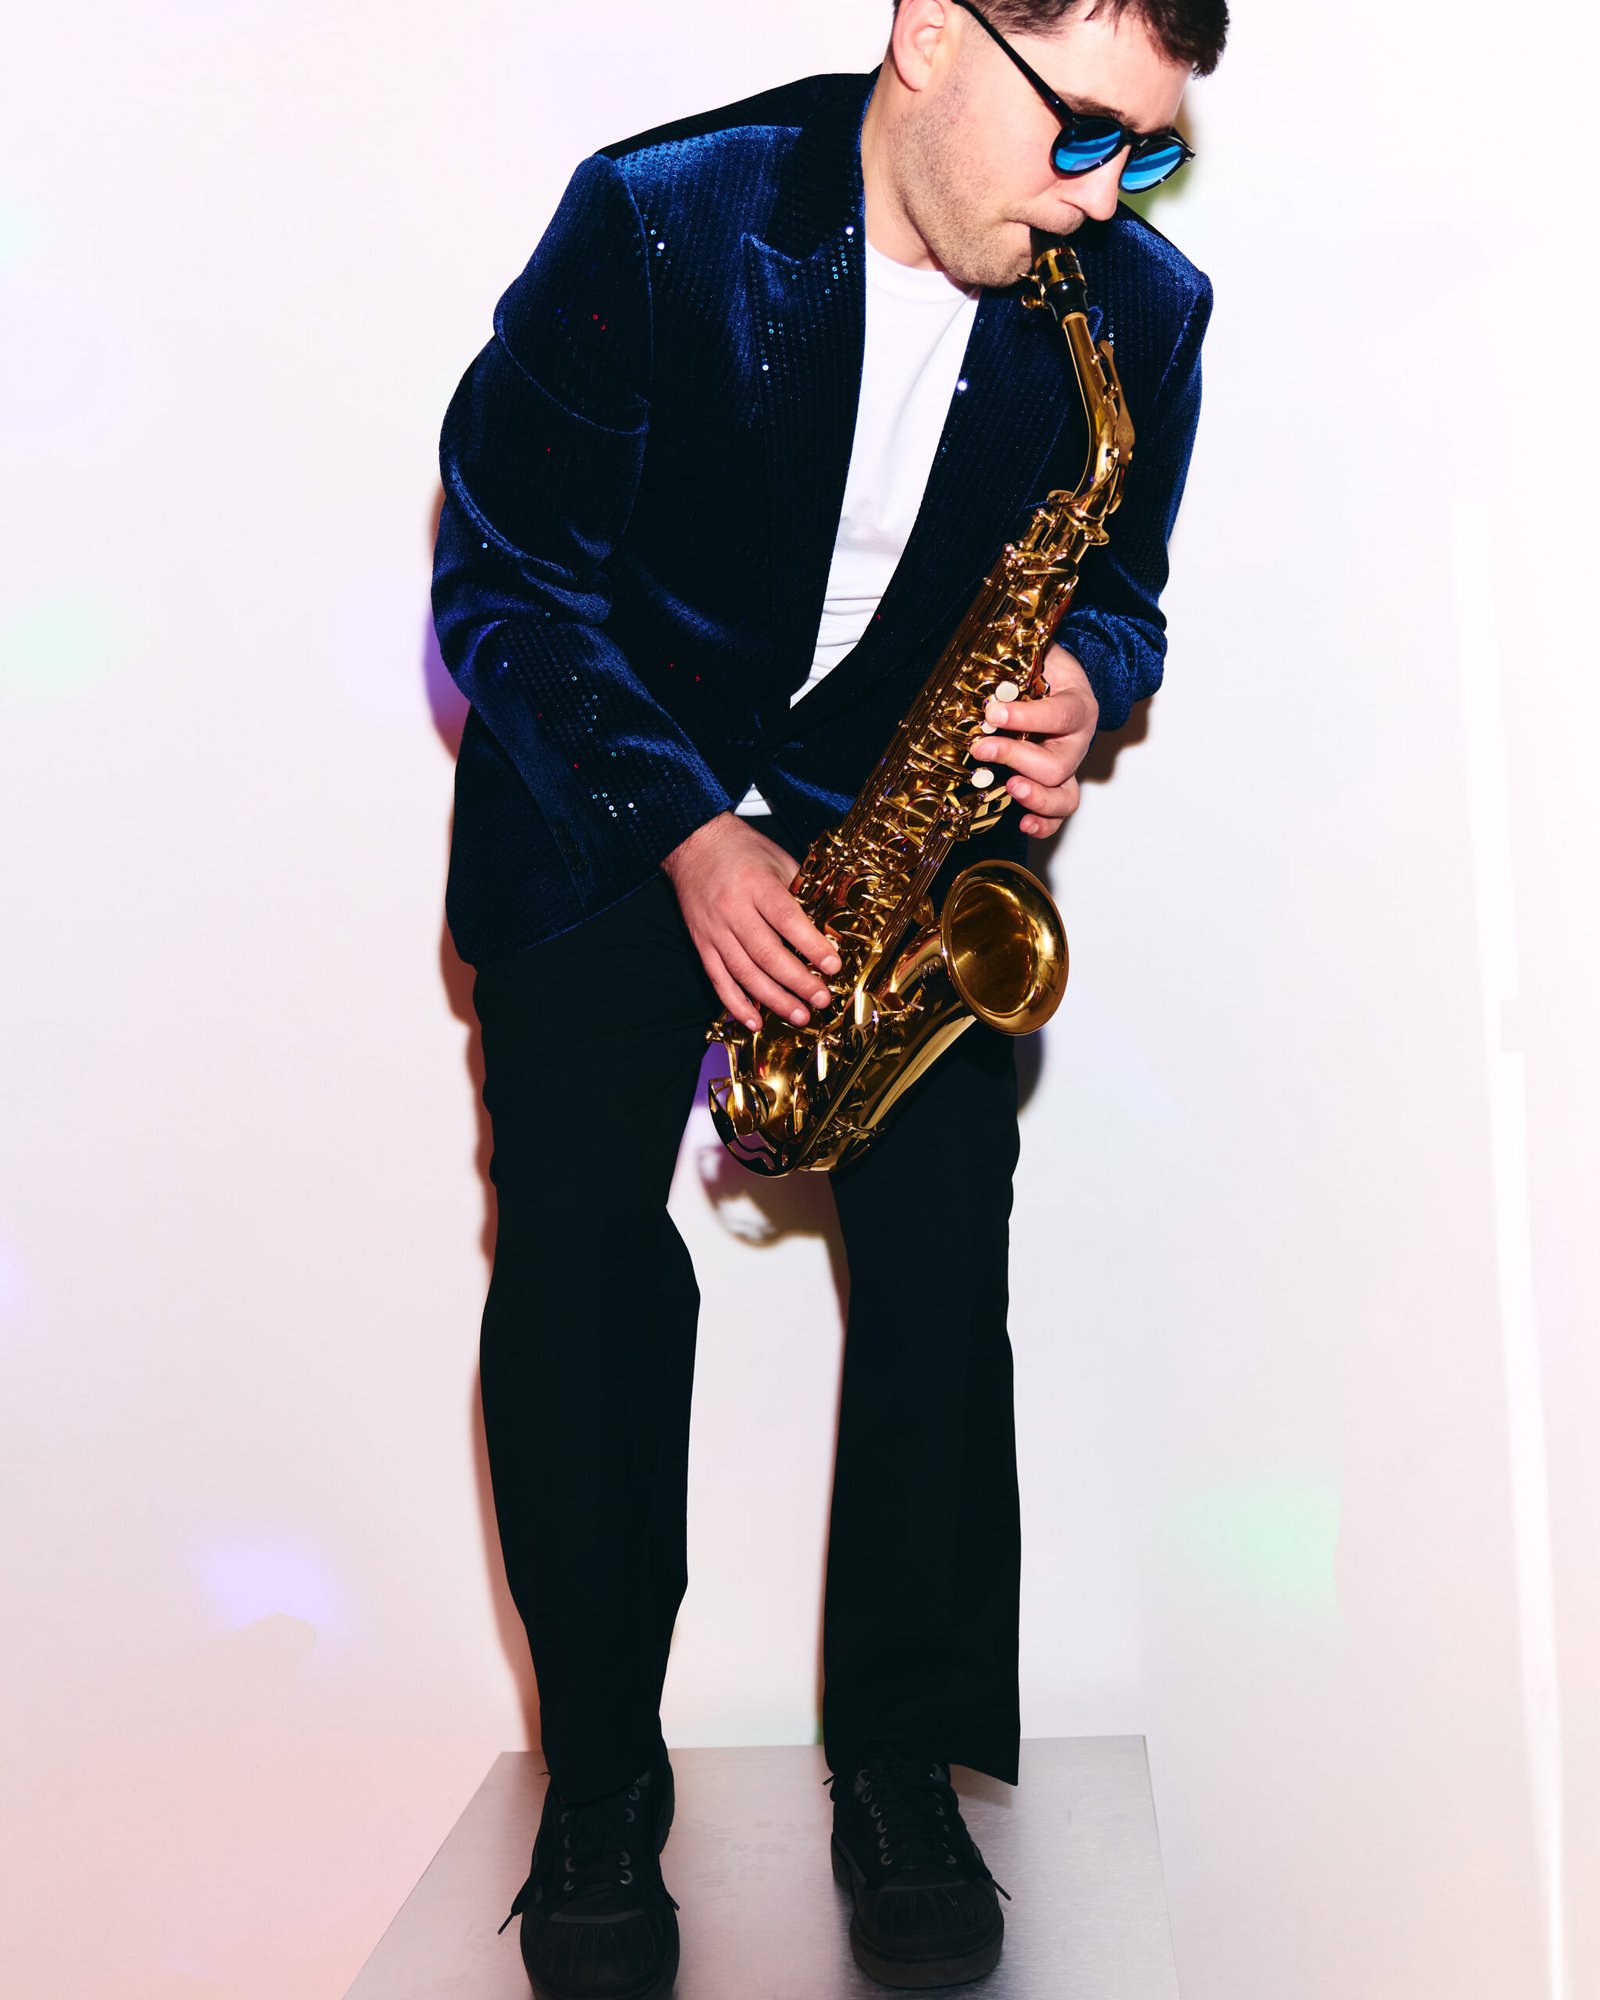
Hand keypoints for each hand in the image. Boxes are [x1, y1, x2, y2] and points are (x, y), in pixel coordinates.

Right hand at [660, 813, 841, 1031]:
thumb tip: (829, 928)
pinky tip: (755, 1022)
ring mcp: (714, 930)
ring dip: (773, 1000)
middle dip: (798, 981)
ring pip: (744, 972)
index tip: (833, 966)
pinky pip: (718, 979)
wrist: (693, 845)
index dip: (811, 945)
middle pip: (767, 953)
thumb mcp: (778, 860)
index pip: (786, 919)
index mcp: (756, 884)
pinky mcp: (701, 944)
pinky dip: (736, 1004)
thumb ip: (802, 892)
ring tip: (799, 1016)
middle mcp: (733, 909)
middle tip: (822, 1000)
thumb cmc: (742, 851)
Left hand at [970, 643, 1098, 835]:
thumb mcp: (1040, 656)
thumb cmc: (1048, 671)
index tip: (993, 713)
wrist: (1061, 684)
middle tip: (983, 749)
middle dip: (1017, 759)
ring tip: (1011, 788)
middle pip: (1058, 764)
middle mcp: (1076, 742)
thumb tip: (987, 675)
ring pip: (1065, 797)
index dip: (1027, 717)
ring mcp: (1067, 769)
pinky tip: (1024, 823)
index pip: (1060, 715)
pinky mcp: (1054, 787)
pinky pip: (1057, 815)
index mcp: (1078, 706)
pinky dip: (1043, 824)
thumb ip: (1020, 663)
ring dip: (1036, 797)